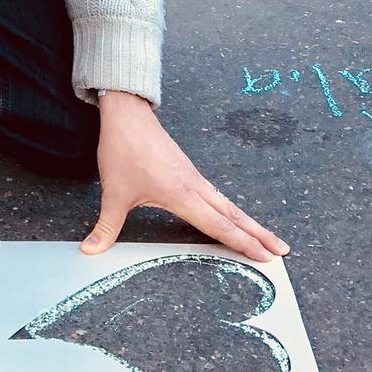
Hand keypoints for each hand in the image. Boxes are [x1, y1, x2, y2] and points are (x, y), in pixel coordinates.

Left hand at [82, 91, 289, 262]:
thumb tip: (89, 251)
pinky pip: (217, 196)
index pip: (218, 225)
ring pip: (228, 205)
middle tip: (282, 252)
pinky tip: (234, 218)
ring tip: (267, 239)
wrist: (128, 114)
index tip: (264, 256)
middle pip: (234, 215)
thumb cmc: (123, 150)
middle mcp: (195, 186)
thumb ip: (106, 226)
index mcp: (182, 194)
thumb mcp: (113, 192)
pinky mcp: (188, 172)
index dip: (242, 243)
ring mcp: (194, 177)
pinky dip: (231, 211)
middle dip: (259, 235)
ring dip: (248, 223)